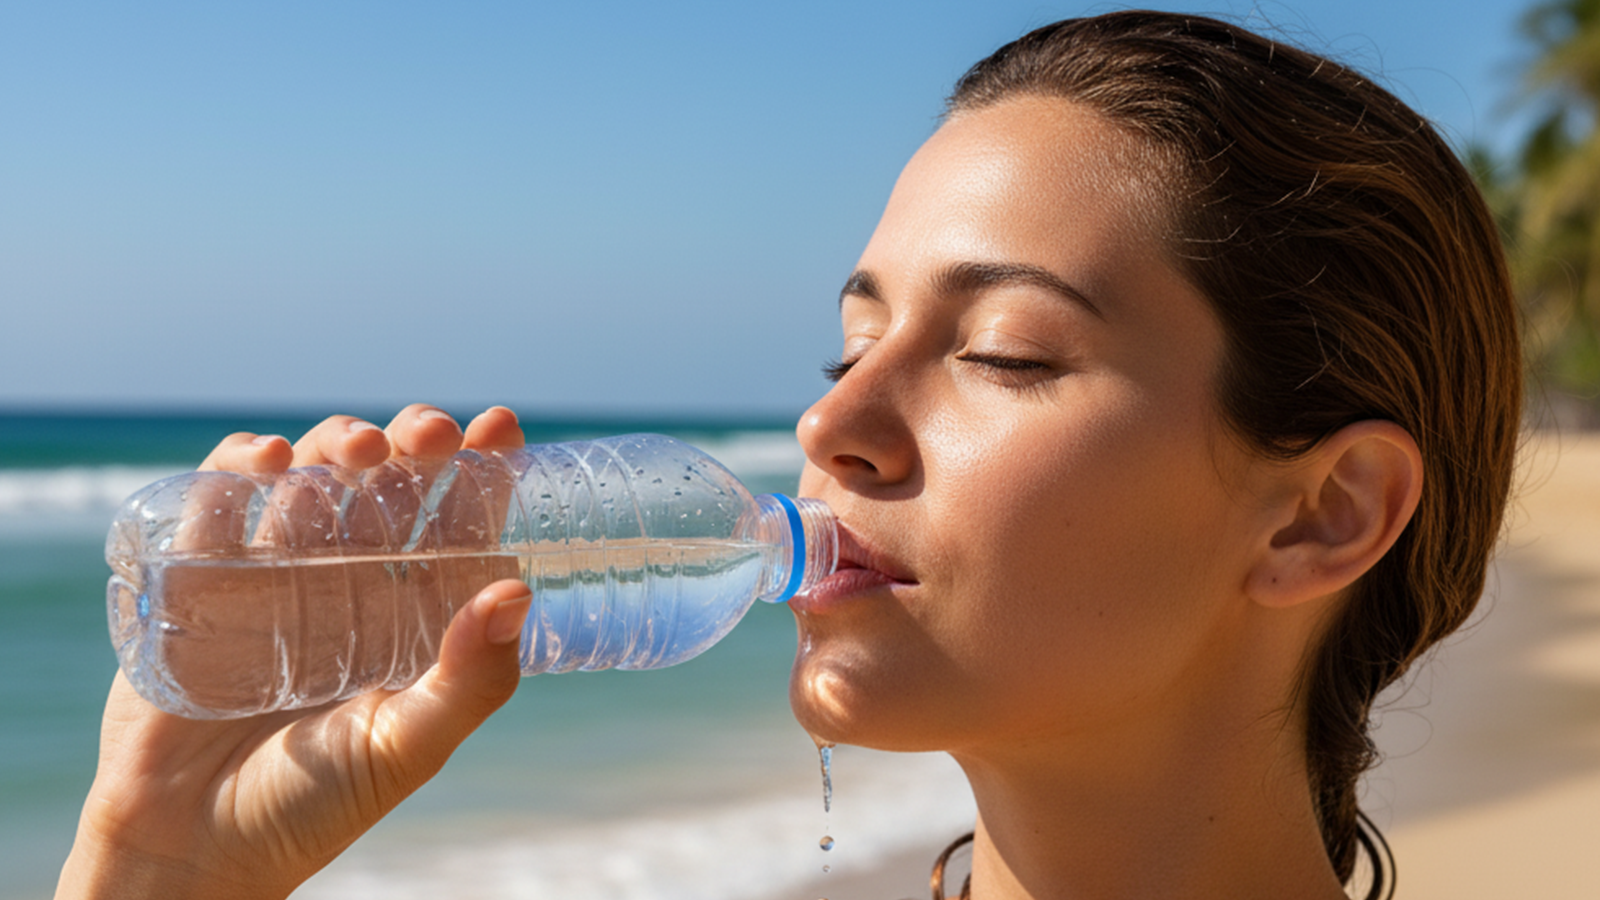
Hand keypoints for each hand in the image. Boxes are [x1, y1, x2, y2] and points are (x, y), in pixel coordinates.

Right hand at [58, 406, 530, 899]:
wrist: (190, 849)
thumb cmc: (311, 806)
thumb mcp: (407, 746)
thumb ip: (470, 681)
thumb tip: (519, 592)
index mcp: (412, 612)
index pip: (458, 524)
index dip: (483, 471)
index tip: (503, 427)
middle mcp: (351, 581)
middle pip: (390, 484)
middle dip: (414, 441)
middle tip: (432, 434)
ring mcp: (276, 573)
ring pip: (314, 476)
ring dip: (337, 444)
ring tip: (357, 452)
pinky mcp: (200, 577)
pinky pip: (219, 502)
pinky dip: (240, 466)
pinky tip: (265, 460)